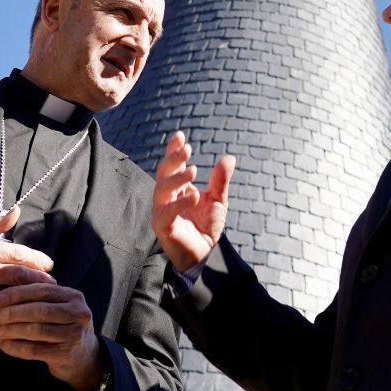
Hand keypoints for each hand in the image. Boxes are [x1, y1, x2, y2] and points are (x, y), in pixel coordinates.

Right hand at [0, 207, 54, 326]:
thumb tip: (16, 212)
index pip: (15, 254)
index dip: (37, 260)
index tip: (49, 265)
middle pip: (16, 277)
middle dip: (39, 281)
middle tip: (52, 284)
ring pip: (6, 301)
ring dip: (26, 302)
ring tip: (41, 301)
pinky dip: (7, 320)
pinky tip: (19, 318)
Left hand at [0, 283, 104, 390]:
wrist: (82, 357)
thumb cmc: (62, 326)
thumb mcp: (58, 307)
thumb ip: (39, 298)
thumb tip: (1, 291)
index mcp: (74, 297)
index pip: (42, 290)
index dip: (17, 293)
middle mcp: (78, 313)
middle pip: (38, 310)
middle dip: (10, 313)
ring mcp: (74, 335)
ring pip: (34, 330)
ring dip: (8, 331)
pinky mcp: (64, 354)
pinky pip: (32, 350)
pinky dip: (13, 346)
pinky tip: (0, 344)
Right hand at [152, 131, 234, 272]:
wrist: (205, 255)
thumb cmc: (206, 227)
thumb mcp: (217, 201)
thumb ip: (220, 181)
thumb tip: (229, 157)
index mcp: (177, 188)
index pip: (172, 165)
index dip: (173, 150)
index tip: (180, 136)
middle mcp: (166, 197)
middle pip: (163, 173)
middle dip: (173, 159)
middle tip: (187, 149)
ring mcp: (161, 211)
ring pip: (162, 189)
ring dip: (177, 178)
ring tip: (194, 170)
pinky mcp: (162, 227)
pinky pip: (166, 212)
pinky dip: (179, 203)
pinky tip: (194, 196)